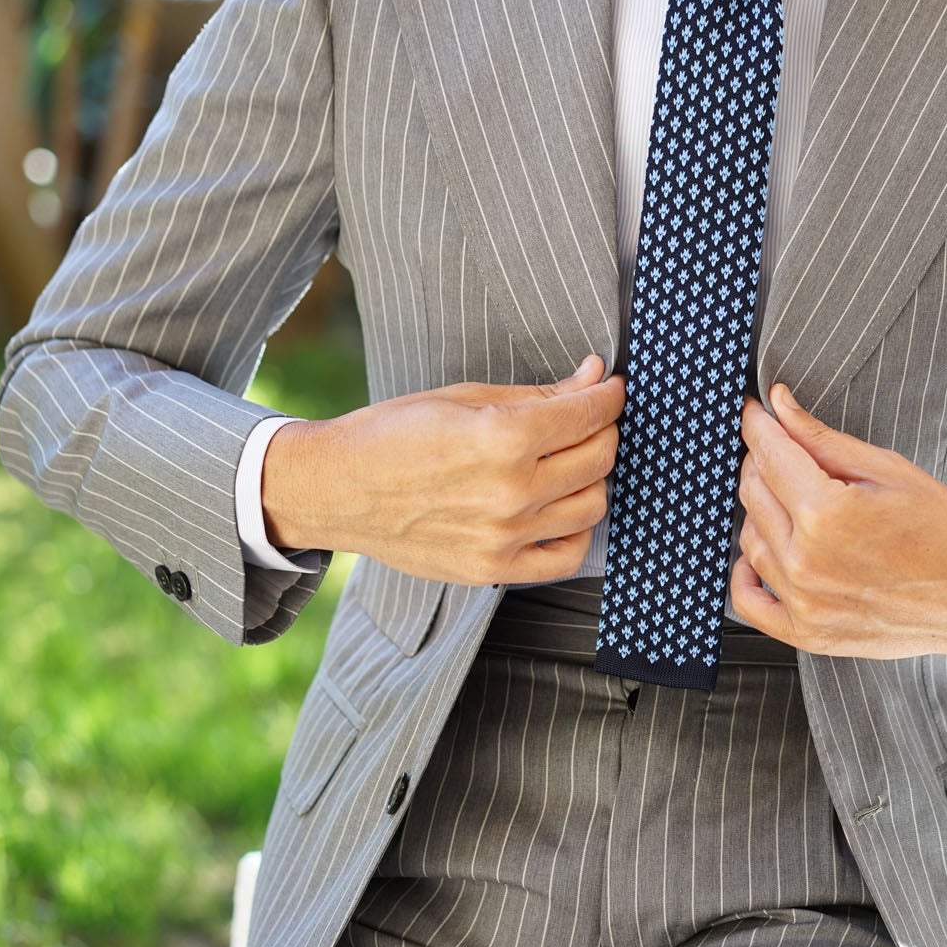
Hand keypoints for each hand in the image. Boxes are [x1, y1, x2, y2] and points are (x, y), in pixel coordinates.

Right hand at [262, 354, 624, 584]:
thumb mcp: (465, 397)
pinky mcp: (493, 570)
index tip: (610, 388)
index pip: (589, 414)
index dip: (609, 395)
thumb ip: (539, 394)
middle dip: (604, 430)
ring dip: (593, 478)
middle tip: (588, 419)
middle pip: (599, 458)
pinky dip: (576, 531)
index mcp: (503, 438)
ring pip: (593, 505)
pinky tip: (559, 508)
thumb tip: (594, 376)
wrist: (336, 489)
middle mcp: (510, 491)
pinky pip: (567, 557)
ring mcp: (505, 537)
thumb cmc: (394, 434)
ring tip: (569, 461)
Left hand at [732, 383, 946, 660]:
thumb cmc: (946, 531)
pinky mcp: (808, 633)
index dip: (758, 424)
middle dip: (761, 461)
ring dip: (760, 511)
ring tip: (791, 498)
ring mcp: (803, 602)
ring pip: (749, 540)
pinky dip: (747, 573)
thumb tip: (779, 405)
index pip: (768, 454)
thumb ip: (822, 438)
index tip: (756, 411)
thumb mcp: (888, 469)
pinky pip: (748, 602)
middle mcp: (805, 560)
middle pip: (753, 493)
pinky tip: (764, 553)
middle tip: (781, 449)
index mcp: (826, 513)